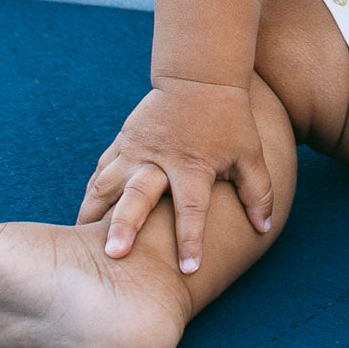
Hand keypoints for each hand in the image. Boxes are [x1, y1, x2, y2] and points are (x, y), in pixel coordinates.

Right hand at [76, 79, 274, 272]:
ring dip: (94, 213)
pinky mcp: (123, 141)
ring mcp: (137, 149)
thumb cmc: (229, 120)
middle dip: (125, 225)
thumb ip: (258, 191)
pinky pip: (102, 171)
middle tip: (114, 254)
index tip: (189, 269)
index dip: (191, 239)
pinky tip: (85, 217)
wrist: (199, 77)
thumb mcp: (250, 153)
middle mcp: (161, 159)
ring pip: (108, 184)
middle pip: (138, 195)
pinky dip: (92, 194)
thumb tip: (265, 227)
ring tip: (83, 242)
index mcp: (195, 164)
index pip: (193, 208)